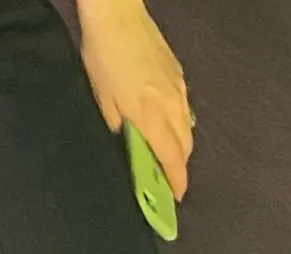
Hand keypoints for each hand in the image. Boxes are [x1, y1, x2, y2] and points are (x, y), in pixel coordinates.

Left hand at [77, 0, 192, 198]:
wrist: (117, 14)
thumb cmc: (103, 58)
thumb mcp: (103, 102)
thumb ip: (119, 129)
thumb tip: (130, 149)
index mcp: (150, 115)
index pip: (171, 157)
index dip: (176, 180)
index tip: (176, 198)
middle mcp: (171, 104)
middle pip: (184, 145)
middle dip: (179, 168)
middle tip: (169, 184)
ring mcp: (178, 87)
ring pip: (187, 127)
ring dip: (181, 147)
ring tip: (170, 161)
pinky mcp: (177, 73)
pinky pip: (185, 108)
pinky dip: (182, 125)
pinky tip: (172, 128)